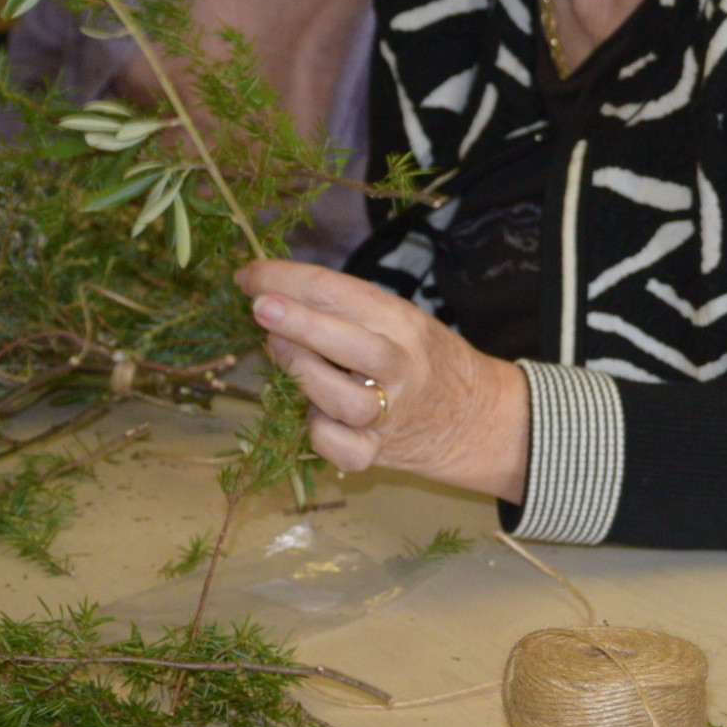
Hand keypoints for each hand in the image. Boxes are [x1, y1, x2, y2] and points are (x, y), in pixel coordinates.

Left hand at [237, 259, 531, 502]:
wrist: (477, 417)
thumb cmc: (422, 359)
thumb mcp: (398, 320)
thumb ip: (344, 312)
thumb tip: (270, 295)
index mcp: (402, 323)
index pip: (341, 292)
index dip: (287, 279)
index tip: (248, 274)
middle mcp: (400, 367)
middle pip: (349, 344)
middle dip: (299, 322)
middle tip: (259, 306)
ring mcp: (390, 413)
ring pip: (342, 399)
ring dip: (303, 372)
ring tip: (276, 349)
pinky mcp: (379, 452)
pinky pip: (341, 448)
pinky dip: (319, 433)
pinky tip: (312, 414)